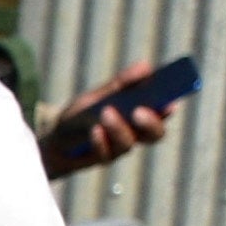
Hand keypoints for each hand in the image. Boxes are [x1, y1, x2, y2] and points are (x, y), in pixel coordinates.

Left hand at [41, 66, 180, 180]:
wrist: (55, 138)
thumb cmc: (82, 114)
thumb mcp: (99, 95)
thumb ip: (121, 84)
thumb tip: (146, 66)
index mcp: (139, 114)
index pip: (163, 112)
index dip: (169, 108)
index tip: (170, 101)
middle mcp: (135, 133)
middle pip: (155, 134)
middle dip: (150, 123)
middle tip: (138, 111)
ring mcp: (120, 147)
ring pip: (129, 143)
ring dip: (118, 128)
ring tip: (106, 113)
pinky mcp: (103, 159)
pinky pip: (107, 153)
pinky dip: (100, 141)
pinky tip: (93, 130)